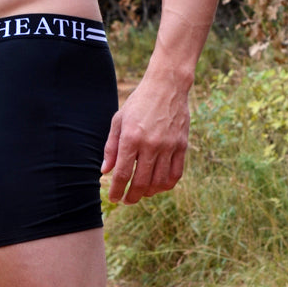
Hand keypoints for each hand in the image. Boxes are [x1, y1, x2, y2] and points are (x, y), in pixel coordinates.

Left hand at [101, 79, 189, 204]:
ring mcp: (168, 146)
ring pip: (159, 182)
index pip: (123, 173)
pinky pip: (176, 174)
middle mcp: (150, 145)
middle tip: (126, 200)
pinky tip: (158, 186)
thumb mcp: (118, 120)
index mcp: (131, 138)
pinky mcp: (182, 146)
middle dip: (131, 196)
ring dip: (148, 193)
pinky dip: (166, 185)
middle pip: (141, 183)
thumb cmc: (138, 103)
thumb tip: (105, 170)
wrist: (166, 86)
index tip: (113, 198)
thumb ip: (111, 147)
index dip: (117, 190)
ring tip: (140, 193)